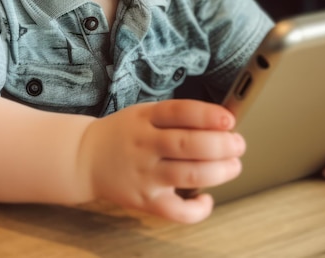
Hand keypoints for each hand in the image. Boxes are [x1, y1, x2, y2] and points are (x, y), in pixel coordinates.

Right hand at [78, 99, 244, 223]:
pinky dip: (198, 209)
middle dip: (221, 145)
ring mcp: (145, 175)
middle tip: (238, 144)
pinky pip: (177, 211)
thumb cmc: (124, 133)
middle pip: (188, 144)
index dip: (207, 115)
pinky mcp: (145, 201)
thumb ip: (176, 117)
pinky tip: (207, 198)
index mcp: (144, 118)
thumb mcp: (143, 113)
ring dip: (219, 171)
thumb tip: (221, 123)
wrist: (86, 157)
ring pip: (188, 175)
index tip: (229, 119)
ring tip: (233, 165)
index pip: (179, 112)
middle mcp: (144, 145)